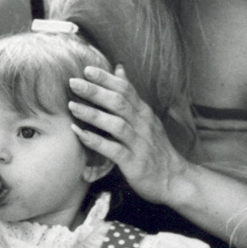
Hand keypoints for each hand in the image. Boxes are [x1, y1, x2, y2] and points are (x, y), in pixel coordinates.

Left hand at [68, 65, 186, 204]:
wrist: (174, 179)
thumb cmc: (154, 148)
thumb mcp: (146, 118)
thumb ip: (130, 95)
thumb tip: (119, 68)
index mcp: (144, 113)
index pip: (126, 89)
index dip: (106, 79)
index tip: (86, 69)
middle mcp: (143, 125)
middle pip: (119, 103)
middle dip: (95, 91)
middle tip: (73, 82)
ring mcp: (139, 144)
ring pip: (116, 124)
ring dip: (93, 114)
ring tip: (72, 106)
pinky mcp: (134, 163)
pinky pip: (113, 150)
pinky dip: (96, 141)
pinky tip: (79, 134)